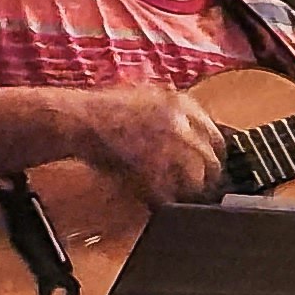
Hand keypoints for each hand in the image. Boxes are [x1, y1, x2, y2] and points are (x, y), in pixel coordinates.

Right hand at [72, 80, 225, 204]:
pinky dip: (165, 201)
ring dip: (189, 191)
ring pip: (195, 181)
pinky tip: (159, 200)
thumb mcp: (147, 93)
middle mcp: (181, 125)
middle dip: (206, 177)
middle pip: (211, 161)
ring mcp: (167, 150)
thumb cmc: (105, 107)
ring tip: (180, 196)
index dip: (213, 153)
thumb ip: (175, 108)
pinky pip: (169, 195)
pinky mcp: (150, 172)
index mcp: (183, 104)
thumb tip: (196, 126)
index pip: (216, 135)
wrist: (78, 119)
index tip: (209, 162)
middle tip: (199, 186)